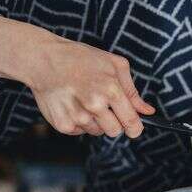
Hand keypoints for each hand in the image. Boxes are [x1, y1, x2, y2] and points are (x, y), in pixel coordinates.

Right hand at [0, 16, 154, 137]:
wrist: (43, 59)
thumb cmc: (80, 58)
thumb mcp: (113, 65)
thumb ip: (132, 91)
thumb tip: (148, 111)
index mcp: (111, 90)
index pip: (131, 123)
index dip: (135, 128)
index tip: (134, 128)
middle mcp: (94, 106)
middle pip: (115, 131)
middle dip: (114, 122)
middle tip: (104, 107)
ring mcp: (77, 117)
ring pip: (97, 132)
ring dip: (95, 121)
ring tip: (84, 100)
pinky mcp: (62, 124)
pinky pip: (80, 132)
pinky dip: (78, 122)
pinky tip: (72, 104)